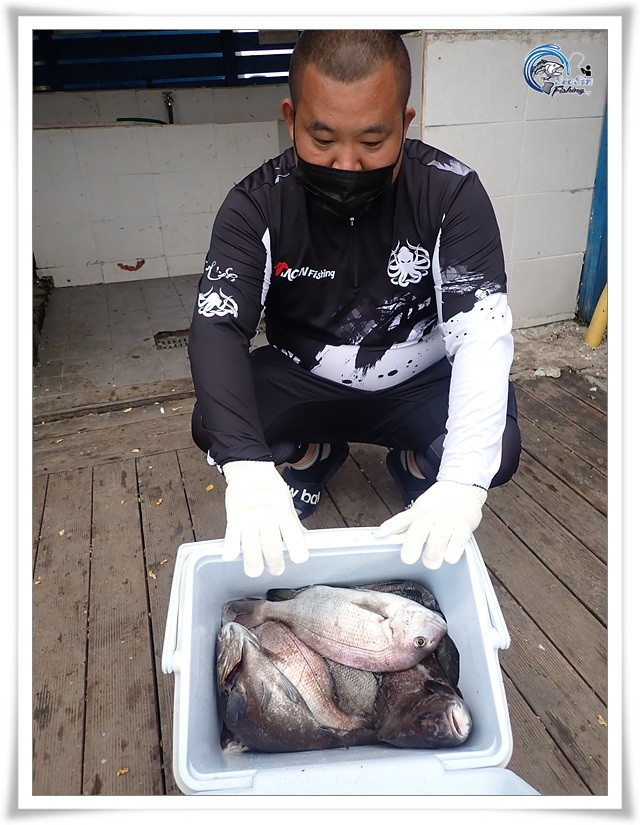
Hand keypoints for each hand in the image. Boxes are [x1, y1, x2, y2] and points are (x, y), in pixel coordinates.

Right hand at [221, 460, 308, 576]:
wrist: (251, 471)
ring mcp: (249, 518)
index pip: (293, 535)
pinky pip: (231, 537)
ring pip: (251, 546)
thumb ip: (293, 525)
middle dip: (275, 562)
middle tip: (276, 571)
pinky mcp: (234, 518)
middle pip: (271, 545)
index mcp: (283, 513)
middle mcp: (267, 517)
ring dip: (253, 562)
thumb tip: (305, 541)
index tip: (299, 559)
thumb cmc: (271, 489)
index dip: (297, 549)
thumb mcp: (287, 504)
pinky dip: (230, 549)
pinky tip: (231, 557)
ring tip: (255, 571)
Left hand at [377, 480, 486, 569]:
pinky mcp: (464, 527)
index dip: (391, 526)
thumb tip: (384, 534)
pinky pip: (457, 545)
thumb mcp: (419, 509)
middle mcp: (432, 515)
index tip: (381, 534)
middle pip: (419, 530)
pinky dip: (451, 554)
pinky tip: (449, 555)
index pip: (402, 518)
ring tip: (431, 560)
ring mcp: (448, 521)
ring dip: (432, 556)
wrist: (462, 487)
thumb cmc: (439, 503)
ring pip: (437, 541)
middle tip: (409, 559)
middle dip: (412, 547)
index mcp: (419, 511)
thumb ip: (405, 523)